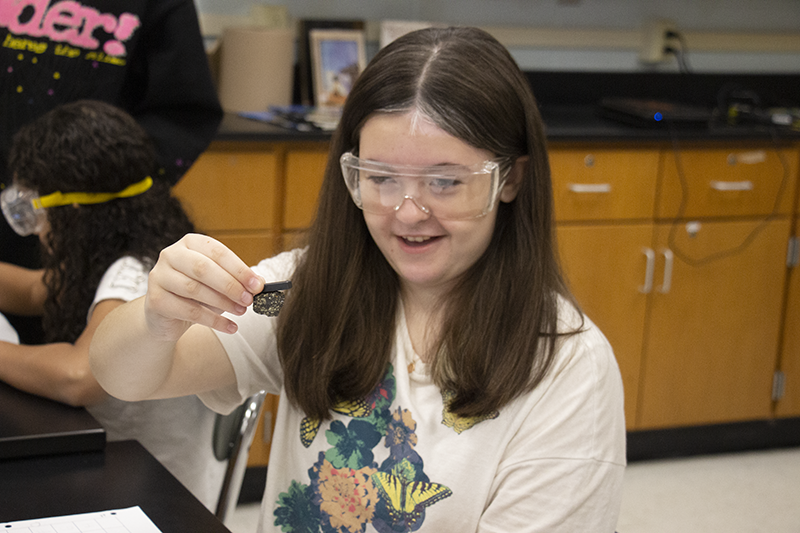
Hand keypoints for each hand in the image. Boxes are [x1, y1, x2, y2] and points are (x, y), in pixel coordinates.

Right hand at [144, 234, 263, 339]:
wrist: (167, 315)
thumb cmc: (196, 293)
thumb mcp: (218, 282)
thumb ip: (236, 279)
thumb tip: (259, 283)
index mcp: (190, 243)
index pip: (217, 252)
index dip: (239, 269)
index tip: (258, 285)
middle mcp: (171, 255)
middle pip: (204, 269)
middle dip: (230, 285)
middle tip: (249, 299)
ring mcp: (159, 276)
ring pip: (195, 289)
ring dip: (223, 303)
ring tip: (241, 311)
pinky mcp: (155, 300)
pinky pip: (189, 311)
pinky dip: (213, 320)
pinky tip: (230, 326)